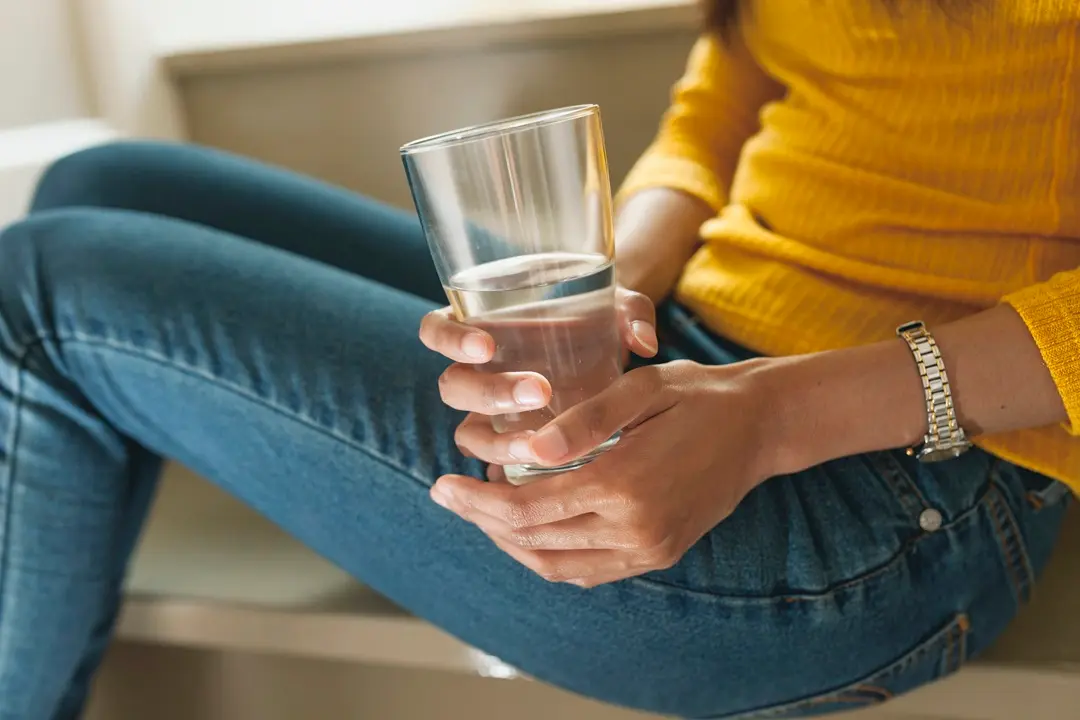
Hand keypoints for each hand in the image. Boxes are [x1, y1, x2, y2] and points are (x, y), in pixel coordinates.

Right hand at [418, 287, 658, 465]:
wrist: (607, 355)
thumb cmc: (598, 320)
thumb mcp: (616, 306)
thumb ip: (630, 313)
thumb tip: (644, 342)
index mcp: (481, 326)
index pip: (436, 330)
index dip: (451, 339)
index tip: (487, 345)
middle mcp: (476, 373)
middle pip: (454, 387)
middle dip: (490, 392)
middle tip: (539, 391)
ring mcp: (488, 415)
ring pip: (469, 434)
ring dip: (498, 441)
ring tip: (538, 446)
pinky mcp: (509, 447)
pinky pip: (491, 468)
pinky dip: (506, 475)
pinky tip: (533, 481)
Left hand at [428, 359, 779, 586]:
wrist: (761, 426)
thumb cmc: (697, 395)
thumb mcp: (640, 389)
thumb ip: (583, 420)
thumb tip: (526, 447)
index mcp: (624, 484)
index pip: (527, 506)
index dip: (476, 500)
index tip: (441, 483)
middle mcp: (635, 528)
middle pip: (534, 541)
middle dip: (482, 520)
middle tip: (450, 495)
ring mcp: (649, 549)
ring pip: (556, 566)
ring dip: (510, 544)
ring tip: (482, 512)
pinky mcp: (659, 555)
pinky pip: (589, 573)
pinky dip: (549, 558)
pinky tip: (530, 531)